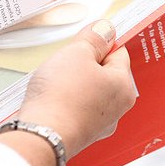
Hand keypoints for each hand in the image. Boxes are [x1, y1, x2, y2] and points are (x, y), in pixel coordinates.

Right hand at [19, 20, 136, 156]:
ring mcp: (100, 126)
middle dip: (83, 65)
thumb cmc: (61, 95)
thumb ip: (94, 37)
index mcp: (124, 86)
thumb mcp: (77, 53)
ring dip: (73, 85)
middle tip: (64, 66)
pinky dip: (66, 104)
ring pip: (89, 92)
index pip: (118, 53)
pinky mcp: (81, 136)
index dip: (98, 43)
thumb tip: (106, 29)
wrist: (40, 137)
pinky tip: (53, 103)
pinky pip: (76, 110)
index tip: (81, 43)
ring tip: (55, 85)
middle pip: (103, 73)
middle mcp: (118, 109)